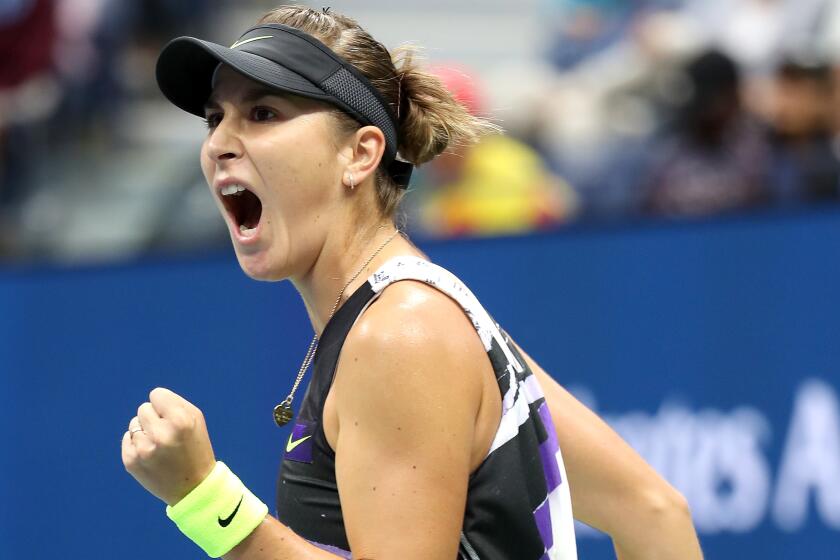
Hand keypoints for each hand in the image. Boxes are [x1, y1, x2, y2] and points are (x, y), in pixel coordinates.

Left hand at [122, 387, 216, 505]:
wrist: (193, 487)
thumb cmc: (195, 447)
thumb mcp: (195, 420)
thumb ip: (173, 403)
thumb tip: (151, 398)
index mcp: (180, 421)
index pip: (157, 395)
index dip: (165, 405)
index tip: (173, 418)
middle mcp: (160, 434)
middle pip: (143, 408)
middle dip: (154, 418)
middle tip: (168, 434)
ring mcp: (143, 450)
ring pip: (133, 424)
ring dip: (145, 432)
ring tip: (160, 446)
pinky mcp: (131, 462)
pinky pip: (126, 439)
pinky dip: (136, 444)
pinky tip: (150, 455)